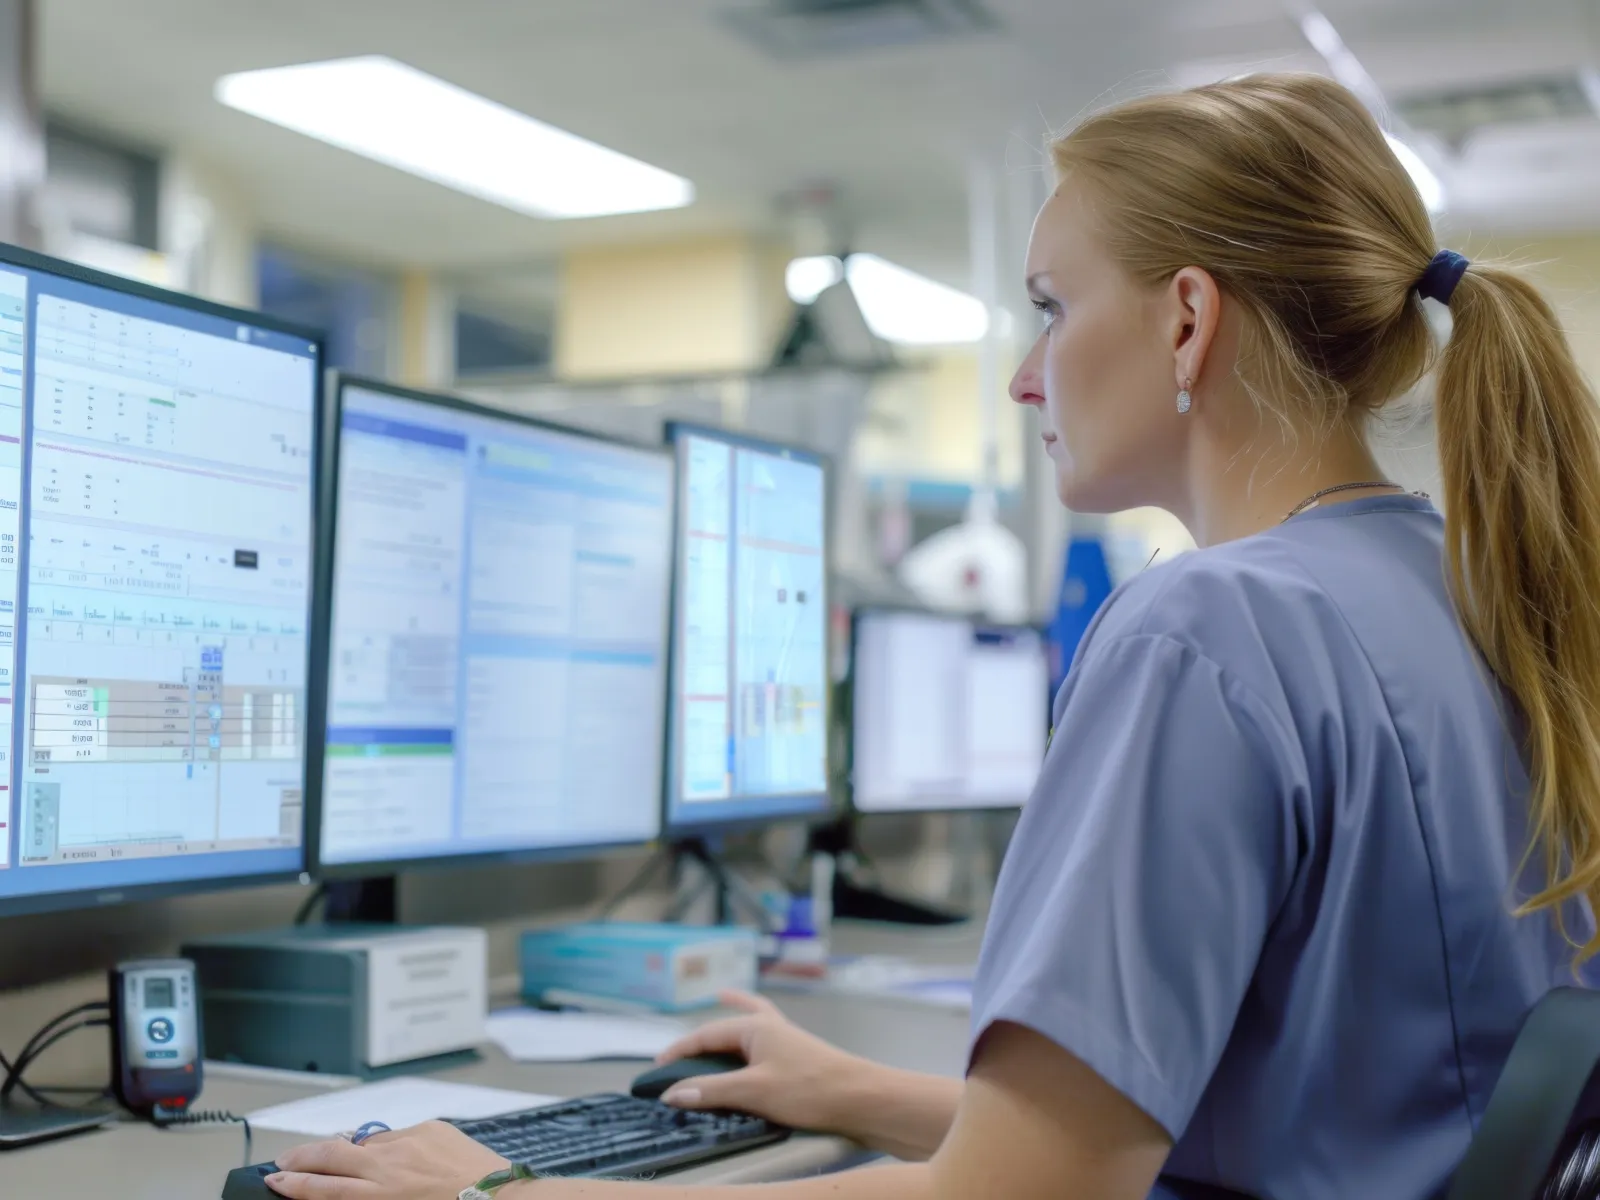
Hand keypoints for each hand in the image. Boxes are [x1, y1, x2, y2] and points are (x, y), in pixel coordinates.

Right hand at [267, 1121, 509, 1198]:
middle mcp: (389, 1166)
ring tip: (333, 1160)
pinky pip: (397, 1136)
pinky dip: (386, 1147)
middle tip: (284, 1161)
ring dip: (345, 1151)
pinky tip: (389, 1158)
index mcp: (380, 1196)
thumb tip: (345, 1192)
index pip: (323, 1188)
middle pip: (330, 1155)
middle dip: (301, 1157)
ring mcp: (409, 1142)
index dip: (293, 1183)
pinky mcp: (430, 1128)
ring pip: (362, 1142)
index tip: (274, 1179)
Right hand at [655, 990, 876, 1133]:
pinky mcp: (797, 1056)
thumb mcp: (754, 1091)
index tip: (657, 1071)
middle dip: (699, 1039)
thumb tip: (672, 1093)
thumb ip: (711, 1090)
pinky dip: (756, 1029)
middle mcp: (769, 1027)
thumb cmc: (811, 1089)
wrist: (862, 1099)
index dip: (678, 1053)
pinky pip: (768, 1036)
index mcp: (756, 1026)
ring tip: (721, 999)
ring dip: (731, 1023)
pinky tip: (759, 1026)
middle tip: (674, 1059)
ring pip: (748, 1026)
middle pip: (724, 1029)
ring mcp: (785, 1039)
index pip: (705, 1034)